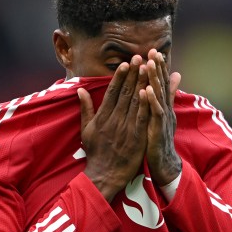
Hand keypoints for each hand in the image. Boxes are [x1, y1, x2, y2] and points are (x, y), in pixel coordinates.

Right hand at [79, 56, 149, 200]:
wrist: (104, 175)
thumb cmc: (95, 152)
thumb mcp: (85, 129)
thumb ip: (86, 109)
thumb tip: (80, 90)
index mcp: (102, 117)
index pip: (112, 92)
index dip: (119, 77)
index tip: (126, 63)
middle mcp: (113, 120)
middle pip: (125, 93)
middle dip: (133, 74)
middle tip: (139, 56)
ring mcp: (125, 129)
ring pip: (135, 102)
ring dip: (142, 84)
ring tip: (147, 68)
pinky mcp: (136, 138)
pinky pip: (142, 118)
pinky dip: (146, 105)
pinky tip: (151, 91)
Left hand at [142, 49, 181, 186]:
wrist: (164, 164)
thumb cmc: (161, 140)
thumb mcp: (164, 116)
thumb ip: (168, 97)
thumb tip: (175, 77)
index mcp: (164, 106)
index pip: (161, 83)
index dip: (158, 68)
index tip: (153, 52)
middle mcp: (165, 110)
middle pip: (162, 85)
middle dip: (157, 68)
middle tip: (153, 51)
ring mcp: (162, 119)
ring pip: (158, 96)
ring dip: (154, 79)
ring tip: (149, 64)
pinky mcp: (158, 129)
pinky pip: (155, 113)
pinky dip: (151, 101)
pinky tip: (146, 90)